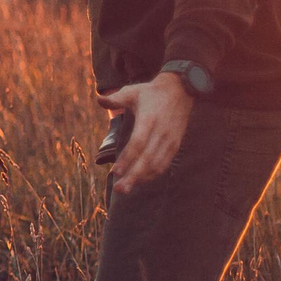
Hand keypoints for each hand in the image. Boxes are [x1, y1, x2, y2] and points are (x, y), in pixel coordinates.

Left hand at [99, 72, 193, 193]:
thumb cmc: (151, 92)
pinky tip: (140, 180)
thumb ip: (116, 99)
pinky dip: (152, 174)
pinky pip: (164, 164)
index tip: (115, 172)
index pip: (138, 144)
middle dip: (133, 176)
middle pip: (147, 159)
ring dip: (141, 179)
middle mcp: (161, 133)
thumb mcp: (132, 92)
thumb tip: (98, 99)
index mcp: (149, 120)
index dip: (127, 159)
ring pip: (157, 165)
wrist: (181, 90)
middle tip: (118, 189)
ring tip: (125, 188)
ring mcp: (170, 140)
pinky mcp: (175, 145)